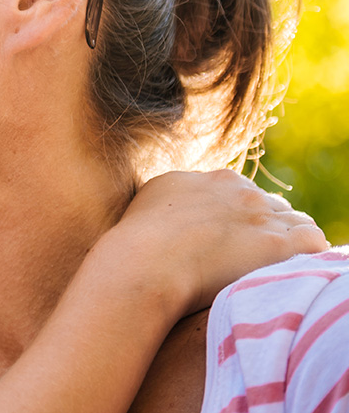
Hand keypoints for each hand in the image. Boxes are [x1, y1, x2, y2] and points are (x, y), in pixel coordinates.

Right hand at [94, 169, 327, 317]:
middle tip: (248, 259)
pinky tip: (288, 272)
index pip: (244, 195)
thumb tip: (173, 209)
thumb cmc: (135, 243)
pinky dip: (307, 255)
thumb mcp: (149, 203)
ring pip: (297, 223)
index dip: (241, 220)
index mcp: (212, 180)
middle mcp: (240, 191)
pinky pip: (314, 242)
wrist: (142, 262)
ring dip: (288, 243)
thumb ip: (171, 199)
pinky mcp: (277, 244)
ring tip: (270, 269)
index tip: (230, 242)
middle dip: (265, 230)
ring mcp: (260, 215)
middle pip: (272, 208)